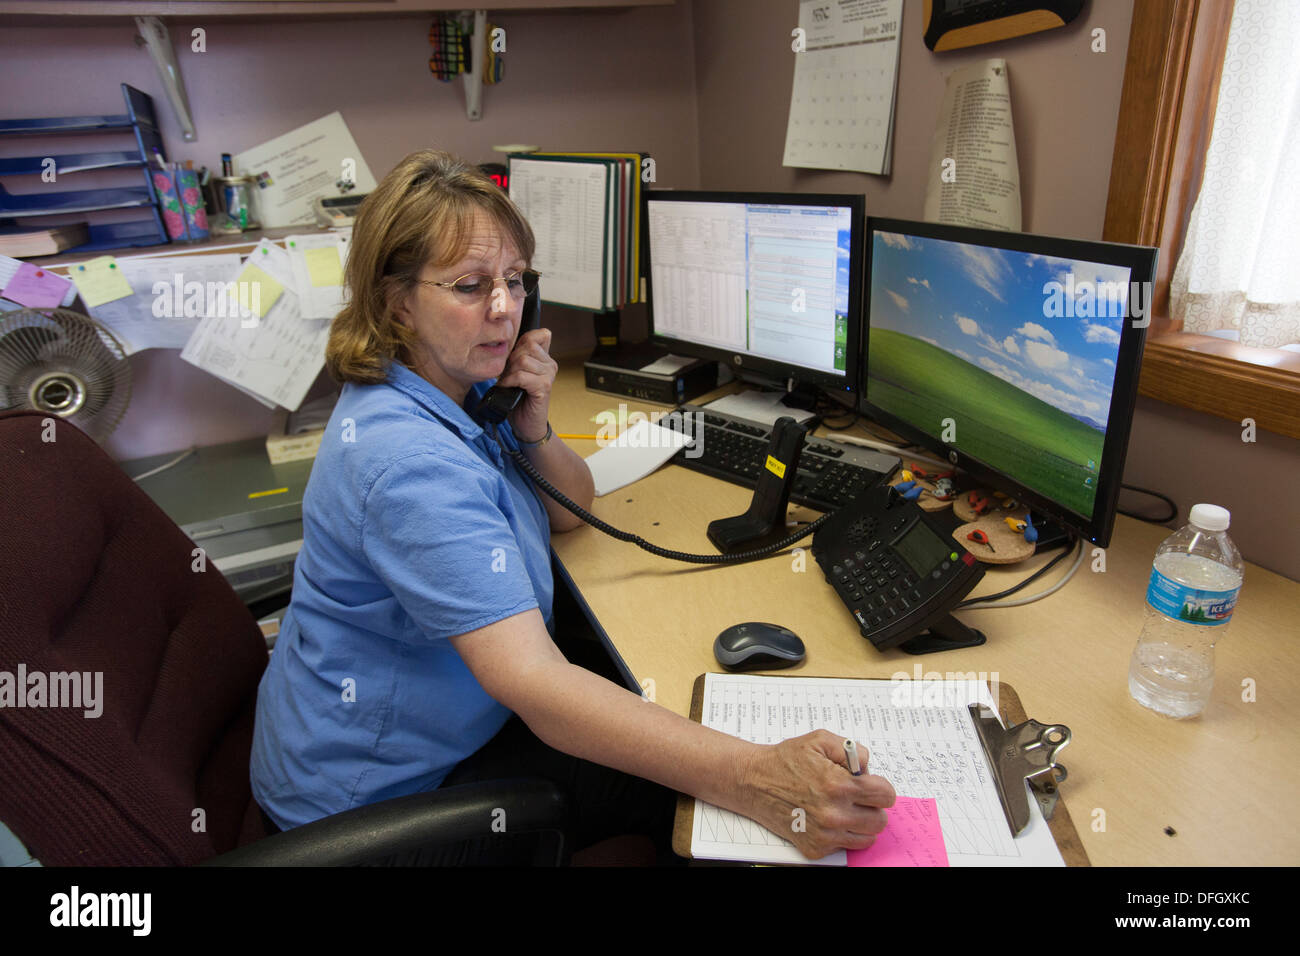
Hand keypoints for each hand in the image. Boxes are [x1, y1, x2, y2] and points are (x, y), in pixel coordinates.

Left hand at [500, 327, 556, 442]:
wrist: (527, 424)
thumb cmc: (519, 398)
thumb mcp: (516, 372)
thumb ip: (517, 356)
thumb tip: (505, 342)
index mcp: (545, 358)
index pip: (539, 334)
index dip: (522, 342)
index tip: (513, 358)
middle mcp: (550, 364)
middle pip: (527, 346)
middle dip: (511, 359)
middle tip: (507, 374)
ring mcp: (549, 375)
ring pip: (522, 360)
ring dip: (509, 371)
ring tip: (507, 381)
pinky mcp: (544, 387)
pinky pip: (521, 375)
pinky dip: (509, 381)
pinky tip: (507, 387)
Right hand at [736, 729, 895, 859]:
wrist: (753, 781)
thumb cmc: (785, 761)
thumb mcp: (820, 740)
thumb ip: (853, 750)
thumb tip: (868, 768)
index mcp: (839, 785)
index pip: (886, 796)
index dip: (879, 787)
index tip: (870, 785)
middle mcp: (833, 814)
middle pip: (880, 820)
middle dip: (871, 806)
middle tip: (856, 797)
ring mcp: (824, 835)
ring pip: (866, 837)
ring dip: (859, 823)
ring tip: (842, 807)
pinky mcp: (814, 848)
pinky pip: (844, 846)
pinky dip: (840, 834)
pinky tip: (825, 818)